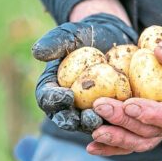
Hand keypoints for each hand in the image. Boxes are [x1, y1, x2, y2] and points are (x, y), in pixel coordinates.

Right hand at [34, 13, 137, 132]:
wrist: (111, 38)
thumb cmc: (84, 36)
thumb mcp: (69, 35)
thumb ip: (53, 42)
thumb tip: (36, 52)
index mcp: (51, 90)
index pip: (47, 99)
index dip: (54, 100)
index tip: (66, 95)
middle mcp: (68, 106)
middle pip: (67, 118)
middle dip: (75, 120)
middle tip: (86, 117)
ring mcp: (88, 112)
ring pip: (89, 125)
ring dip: (96, 126)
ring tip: (104, 120)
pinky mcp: (109, 114)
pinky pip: (111, 122)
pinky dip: (117, 123)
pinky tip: (125, 120)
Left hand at [86, 0, 161, 154]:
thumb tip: (160, 54)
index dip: (151, 114)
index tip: (128, 105)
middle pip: (153, 131)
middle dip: (125, 122)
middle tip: (100, 107)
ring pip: (143, 140)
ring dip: (117, 139)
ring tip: (94, 133)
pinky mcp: (157, 125)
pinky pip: (136, 138)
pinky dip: (115, 144)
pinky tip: (94, 146)